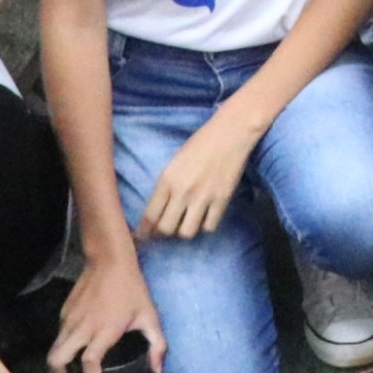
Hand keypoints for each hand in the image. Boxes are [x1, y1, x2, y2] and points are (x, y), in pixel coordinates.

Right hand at [48, 250, 163, 372]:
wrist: (109, 261)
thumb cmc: (132, 290)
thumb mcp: (150, 316)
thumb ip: (157, 345)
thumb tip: (158, 372)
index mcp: (103, 331)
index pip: (89, 363)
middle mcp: (81, 328)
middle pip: (57, 362)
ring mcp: (68, 320)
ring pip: (53, 351)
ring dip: (58, 369)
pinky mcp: (63, 313)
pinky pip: (57, 338)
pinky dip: (62, 351)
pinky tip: (73, 354)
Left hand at [140, 103, 263, 238]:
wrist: (230, 133)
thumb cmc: (200, 144)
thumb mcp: (174, 163)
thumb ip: (165, 186)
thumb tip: (158, 210)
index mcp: (166, 180)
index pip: (149, 216)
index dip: (143, 232)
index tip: (142, 238)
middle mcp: (182, 192)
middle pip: (166, 228)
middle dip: (163, 233)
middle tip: (166, 230)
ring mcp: (203, 197)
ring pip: (187, 232)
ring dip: (185, 230)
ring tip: (187, 223)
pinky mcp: (222, 199)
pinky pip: (209, 226)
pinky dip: (206, 225)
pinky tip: (205, 217)